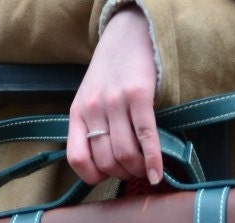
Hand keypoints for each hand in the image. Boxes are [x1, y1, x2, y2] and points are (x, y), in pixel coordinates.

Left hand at [67, 7, 161, 185]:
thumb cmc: (110, 74)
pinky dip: (152, 161)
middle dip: (122, 174)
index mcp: (77, 113)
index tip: (107, 176)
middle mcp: (93, 109)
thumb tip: (107, 167)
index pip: (77, 159)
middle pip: (106, 161)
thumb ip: (91, 128)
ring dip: (137, 170)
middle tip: (133, 171)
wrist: (127, 35)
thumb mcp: (89, 100)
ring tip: (144, 168)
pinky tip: (157, 175)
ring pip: (124, 154)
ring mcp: (114, 102)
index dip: (93, 176)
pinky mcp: (138, 95)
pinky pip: (146, 137)